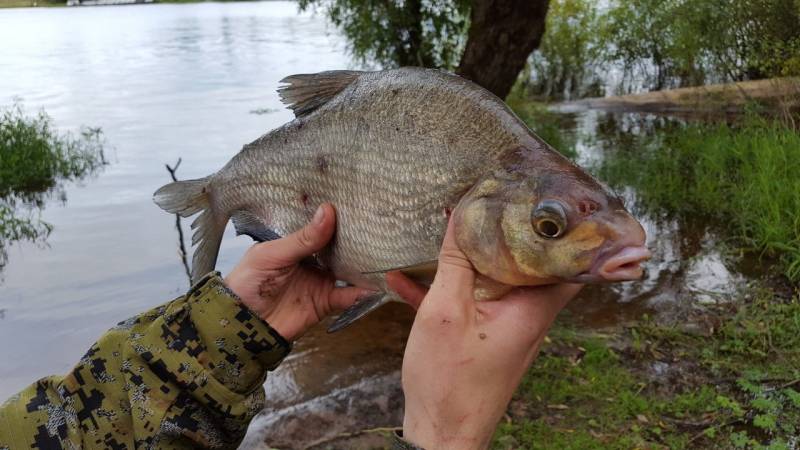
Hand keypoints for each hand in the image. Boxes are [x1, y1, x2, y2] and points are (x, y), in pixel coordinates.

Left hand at [225, 204, 373, 340]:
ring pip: (349, 269)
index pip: (322, 225)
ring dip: (364, 265)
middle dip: (358, 239)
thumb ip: (303, 238)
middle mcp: (313, 259)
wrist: (241, 324)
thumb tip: (329, 211)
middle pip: (340, 246)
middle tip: (382, 225)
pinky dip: (362, 293)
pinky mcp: (325, 302)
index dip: (339, 216)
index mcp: (296, 242)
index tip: (361, 203)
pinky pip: (348, 296)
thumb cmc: (248, 282)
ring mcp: (321, 280)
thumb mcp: (273, 254)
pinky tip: (376, 287)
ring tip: (386, 254)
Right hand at [393, 220, 581, 449]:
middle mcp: (528, 316)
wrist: (441, 438)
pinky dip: (448, 288)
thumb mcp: (445, 312)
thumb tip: (462, 216)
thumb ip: (456, 263)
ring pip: (498, 280)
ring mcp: (507, 328)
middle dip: (508, 232)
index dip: (561, 228)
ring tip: (446, 228)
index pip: (568, 260)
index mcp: (532, 308)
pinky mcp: (484, 338)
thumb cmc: (450, 384)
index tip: (543, 197)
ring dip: (473, 257)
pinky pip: (471, 302)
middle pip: (529, 263)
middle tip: (488, 200)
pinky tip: (406, 279)